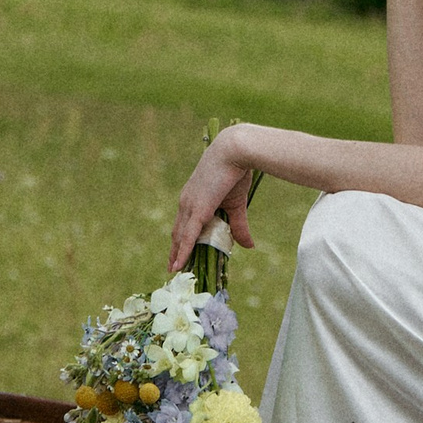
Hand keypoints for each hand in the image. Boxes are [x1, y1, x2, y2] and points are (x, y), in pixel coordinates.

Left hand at [169, 126, 258, 274]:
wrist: (234, 152)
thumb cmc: (236, 172)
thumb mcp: (237, 204)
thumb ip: (239, 226)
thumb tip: (248, 247)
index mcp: (192, 198)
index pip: (183, 224)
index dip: (180, 240)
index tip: (177, 254)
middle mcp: (186, 202)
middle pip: (178, 232)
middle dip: (175, 250)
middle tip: (174, 267)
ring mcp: (189, 206)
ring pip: (180, 236)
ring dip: (177, 254)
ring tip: (175, 270)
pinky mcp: (197, 209)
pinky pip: (188, 235)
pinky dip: (183, 251)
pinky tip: (179, 264)